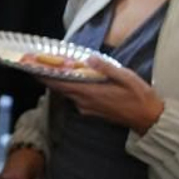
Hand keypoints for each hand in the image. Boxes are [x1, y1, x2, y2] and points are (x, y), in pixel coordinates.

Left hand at [44, 57, 165, 133]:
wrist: (149, 119)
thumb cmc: (140, 97)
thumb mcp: (126, 77)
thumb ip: (106, 68)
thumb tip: (89, 59)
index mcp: (90, 93)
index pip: (59, 84)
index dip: (43, 75)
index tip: (30, 67)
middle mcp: (84, 103)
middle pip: (60, 88)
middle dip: (48, 76)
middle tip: (37, 63)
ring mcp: (87, 108)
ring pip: (68, 93)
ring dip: (60, 81)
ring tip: (54, 67)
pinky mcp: (92, 111)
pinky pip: (76, 97)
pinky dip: (72, 87)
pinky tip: (74, 79)